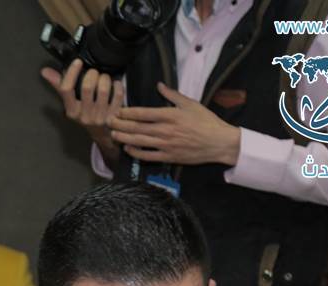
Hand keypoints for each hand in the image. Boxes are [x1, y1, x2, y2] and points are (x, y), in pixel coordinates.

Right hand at [41, 60, 123, 163]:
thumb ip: (59, 85)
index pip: (66, 89)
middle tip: (94, 72)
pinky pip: (118, 95)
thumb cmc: (83, 112)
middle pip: (87, 87)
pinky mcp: (114, 116)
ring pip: (103, 90)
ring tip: (103, 77)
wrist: (101, 132)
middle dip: (92, 74)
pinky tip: (115, 83)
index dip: (71, 73)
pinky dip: (117, 86)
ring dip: (105, 78)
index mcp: (71, 111)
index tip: (77, 62)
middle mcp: (84, 116)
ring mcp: (100, 117)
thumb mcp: (70, 102)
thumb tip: (45, 71)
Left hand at [107, 82, 241, 166]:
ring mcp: (166, 145)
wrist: (219, 142)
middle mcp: (165, 130)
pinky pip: (147, 156)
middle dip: (120, 125)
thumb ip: (173, 95)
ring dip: (124, 138)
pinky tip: (127, 149)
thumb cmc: (206, 121)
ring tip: (113, 134)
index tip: (118, 111)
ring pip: (139, 142)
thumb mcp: (191, 104)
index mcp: (170, 115)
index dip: (128, 113)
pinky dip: (135, 153)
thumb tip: (159, 85)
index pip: (143, 113)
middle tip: (109, 121)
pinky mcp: (168, 157)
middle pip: (137, 127)